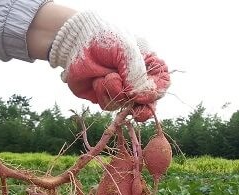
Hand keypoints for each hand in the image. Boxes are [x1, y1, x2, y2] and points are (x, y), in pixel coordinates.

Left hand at [48, 11, 169, 121]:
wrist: (77, 42)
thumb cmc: (105, 39)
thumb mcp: (125, 49)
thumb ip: (135, 71)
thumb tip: (136, 94)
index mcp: (149, 65)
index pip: (162, 83)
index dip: (155, 92)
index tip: (143, 94)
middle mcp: (137, 81)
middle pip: (148, 103)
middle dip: (143, 110)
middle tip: (137, 112)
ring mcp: (121, 91)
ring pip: (125, 105)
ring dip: (114, 92)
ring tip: (105, 75)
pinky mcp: (105, 97)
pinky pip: (109, 105)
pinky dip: (102, 93)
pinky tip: (96, 81)